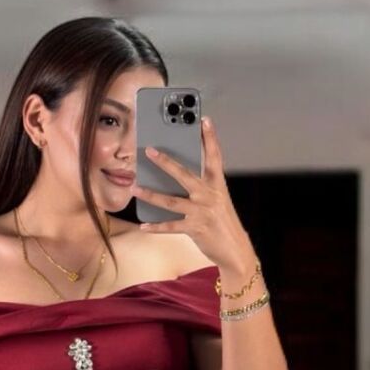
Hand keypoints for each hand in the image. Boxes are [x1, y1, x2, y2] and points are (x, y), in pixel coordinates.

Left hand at [132, 116, 254, 273]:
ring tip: (134, 187)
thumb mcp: (218, 199)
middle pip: (183, 174)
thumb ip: (202, 186)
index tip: (204, 119)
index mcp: (217, 184)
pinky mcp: (194, 228)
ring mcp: (201, 212)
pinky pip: (170, 226)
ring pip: (170, 200)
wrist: (235, 250)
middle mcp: (208, 195)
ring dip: (150, 194)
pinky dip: (155, 227)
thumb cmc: (222, 222)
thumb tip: (177, 175)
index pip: (214, 156)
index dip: (210, 137)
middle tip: (149, 150)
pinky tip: (143, 225)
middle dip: (165, 161)